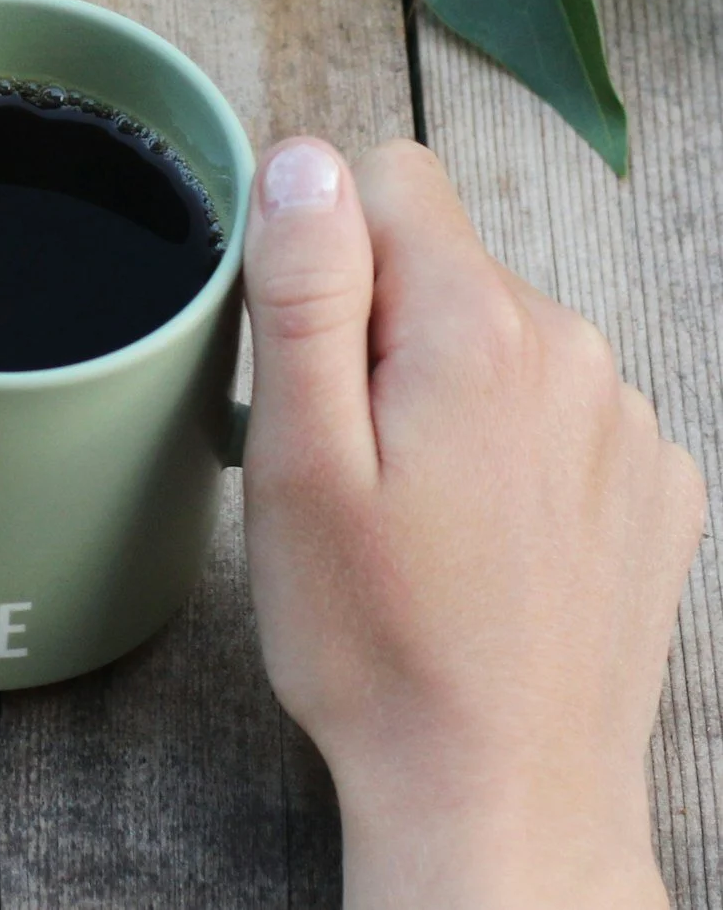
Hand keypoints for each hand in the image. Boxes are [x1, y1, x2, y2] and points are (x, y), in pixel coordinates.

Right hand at [242, 139, 704, 909]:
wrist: (503, 795)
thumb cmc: (380, 646)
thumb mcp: (299, 462)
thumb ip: (305, 291)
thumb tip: (305, 161)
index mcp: (478, 332)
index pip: (386, 176)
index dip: (318, 255)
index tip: (302, 363)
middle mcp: (576, 353)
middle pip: (442, 263)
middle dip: (376, 331)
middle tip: (345, 463)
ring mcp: (630, 423)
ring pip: (499, 337)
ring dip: (444, 393)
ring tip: (412, 515)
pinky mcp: (656, 486)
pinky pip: (557, 410)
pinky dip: (510, 450)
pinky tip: (480, 542)